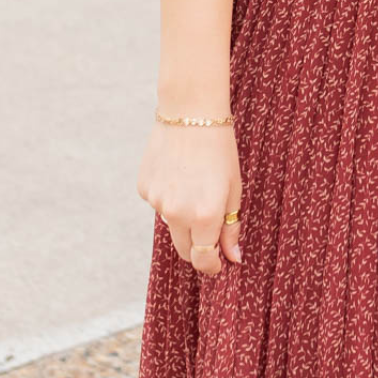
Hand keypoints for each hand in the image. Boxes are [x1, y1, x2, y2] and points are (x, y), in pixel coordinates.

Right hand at [137, 120, 243, 277]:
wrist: (190, 112)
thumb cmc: (220, 150)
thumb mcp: (234, 189)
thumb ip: (231, 226)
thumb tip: (233, 258)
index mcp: (204, 215)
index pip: (202, 259)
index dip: (211, 265)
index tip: (218, 265)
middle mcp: (177, 213)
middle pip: (183, 249)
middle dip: (197, 247)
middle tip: (210, 232)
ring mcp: (156, 201)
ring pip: (172, 224)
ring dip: (184, 217)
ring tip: (196, 185)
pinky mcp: (143, 188)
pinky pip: (158, 204)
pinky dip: (169, 197)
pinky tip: (179, 173)